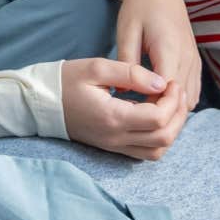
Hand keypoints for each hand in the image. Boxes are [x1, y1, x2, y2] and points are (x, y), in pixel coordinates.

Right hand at [60, 58, 187, 160]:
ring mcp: (114, 146)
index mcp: (112, 117)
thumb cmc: (66, 81)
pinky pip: (145, 153)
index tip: (170, 81)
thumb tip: (161, 82)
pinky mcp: (113, 148)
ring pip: (158, 151)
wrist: (41, 103)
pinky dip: (160, 137)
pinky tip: (157, 116)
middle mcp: (115, 138)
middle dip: (178, 114)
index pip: (158, 118)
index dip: (173, 100)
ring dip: (172, 129)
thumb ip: (131, 73)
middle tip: (175, 91)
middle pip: (164, 138)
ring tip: (170, 105)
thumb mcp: (97, 67)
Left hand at [100, 0, 201, 110]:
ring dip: (171, 109)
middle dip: (160, 113)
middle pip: (181, 99)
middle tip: (136, 120)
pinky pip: (193, 91)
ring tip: (146, 114)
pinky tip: (160, 104)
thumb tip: (122, 92)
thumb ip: (126, 61)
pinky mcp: (196, 62)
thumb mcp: (127, 31)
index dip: (150, 106)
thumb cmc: (139, 7)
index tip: (130, 113)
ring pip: (190, 99)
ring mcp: (195, 60)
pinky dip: (179, 102)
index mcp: (170, 49)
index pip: (166, 91)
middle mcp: (188, 57)